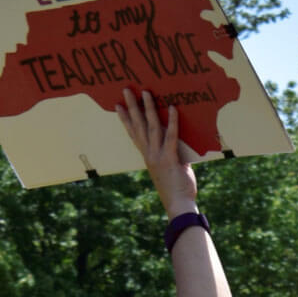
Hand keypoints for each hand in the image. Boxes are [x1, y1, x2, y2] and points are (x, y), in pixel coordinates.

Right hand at [116, 88, 196, 216]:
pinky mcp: (170, 159)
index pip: (133, 133)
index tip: (118, 105)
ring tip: (146, 92)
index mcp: (148, 156)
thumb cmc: (177, 189)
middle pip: (138, 126)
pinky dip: (172, 122)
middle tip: (126, 90)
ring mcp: (158, 156)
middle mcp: (149, 154)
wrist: (179, 206)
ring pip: (151, 127)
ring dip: (148, 108)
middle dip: (132, 106)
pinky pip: (170, 137)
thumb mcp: (172, 168)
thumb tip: (179, 143)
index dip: (126, 119)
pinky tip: (173, 108)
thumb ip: (172, 155)